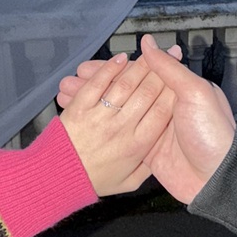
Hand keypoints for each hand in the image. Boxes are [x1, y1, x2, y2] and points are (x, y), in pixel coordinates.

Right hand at [58, 37, 235, 203]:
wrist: (218, 179)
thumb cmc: (213, 133)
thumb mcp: (195, 93)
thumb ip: (169, 69)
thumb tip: (148, 43)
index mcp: (178, 89)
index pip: (139, 73)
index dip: (111, 69)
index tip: (85, 67)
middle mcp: (165, 106)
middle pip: (125, 91)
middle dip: (96, 86)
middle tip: (68, 82)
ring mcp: (155, 129)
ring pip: (119, 111)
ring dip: (95, 105)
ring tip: (65, 99)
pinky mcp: (148, 150)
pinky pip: (121, 133)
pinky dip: (103, 126)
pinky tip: (83, 121)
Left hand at [59, 53, 174, 196]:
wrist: (57, 178)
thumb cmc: (94, 180)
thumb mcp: (130, 182)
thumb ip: (150, 165)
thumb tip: (164, 148)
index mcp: (137, 146)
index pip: (163, 111)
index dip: (174, 90)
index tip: (179, 79)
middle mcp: (120, 129)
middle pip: (147, 93)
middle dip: (161, 71)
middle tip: (169, 56)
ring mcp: (99, 117)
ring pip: (125, 85)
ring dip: (139, 66)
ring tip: (149, 55)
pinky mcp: (79, 108)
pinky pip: (97, 84)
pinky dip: (109, 68)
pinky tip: (120, 59)